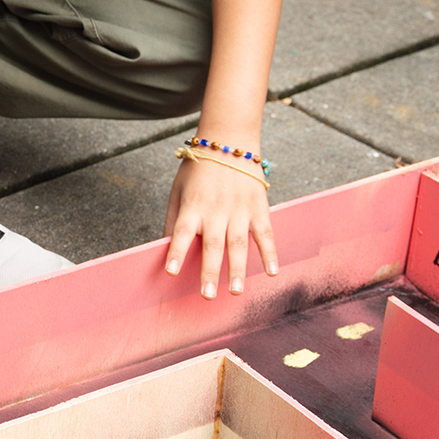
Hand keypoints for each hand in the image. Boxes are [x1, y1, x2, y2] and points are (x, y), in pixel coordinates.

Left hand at [163, 155, 278, 298]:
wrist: (230, 142)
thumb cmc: (199, 170)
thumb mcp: (178, 190)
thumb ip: (173, 219)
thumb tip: (166, 248)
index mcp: (192, 206)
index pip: (181, 232)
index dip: (176, 251)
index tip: (171, 272)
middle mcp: (216, 210)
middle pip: (212, 244)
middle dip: (210, 271)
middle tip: (207, 295)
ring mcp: (239, 209)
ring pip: (239, 244)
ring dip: (237, 269)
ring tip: (235, 291)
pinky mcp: (258, 208)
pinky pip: (265, 234)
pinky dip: (270, 253)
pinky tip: (271, 272)